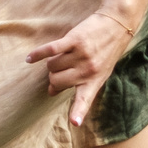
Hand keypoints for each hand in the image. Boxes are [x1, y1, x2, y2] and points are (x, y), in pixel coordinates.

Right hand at [27, 10, 136, 126]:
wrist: (117, 24)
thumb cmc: (107, 52)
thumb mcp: (99, 73)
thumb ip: (77, 84)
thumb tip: (51, 91)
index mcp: (95, 81)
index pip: (85, 100)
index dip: (78, 112)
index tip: (74, 122)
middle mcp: (88, 70)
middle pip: (56, 81)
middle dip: (53, 78)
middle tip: (61, 70)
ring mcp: (81, 55)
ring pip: (51, 66)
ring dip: (52, 62)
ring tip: (62, 57)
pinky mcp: (74, 40)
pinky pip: (50, 51)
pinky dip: (38, 54)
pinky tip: (30, 58)